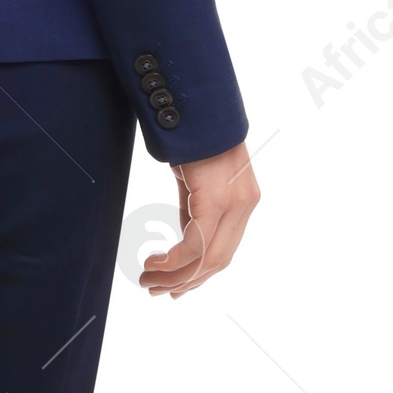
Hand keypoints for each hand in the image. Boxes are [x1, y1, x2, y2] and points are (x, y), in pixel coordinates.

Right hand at [140, 143, 259, 297]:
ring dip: (174, 275)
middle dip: (185, 281)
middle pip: (218, 261)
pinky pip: (195, 244)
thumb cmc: (191, 135)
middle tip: (155, 289)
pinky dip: (173, 260)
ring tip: (147, 279)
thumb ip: (194, 210)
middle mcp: (245, 205)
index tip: (173, 287)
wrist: (194, 103)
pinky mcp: (217, 199)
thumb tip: (183, 239)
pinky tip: (154, 263)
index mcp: (243, 202)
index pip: (224, 251)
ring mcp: (235, 204)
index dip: (198, 275)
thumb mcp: (194, 181)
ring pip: (207, 258)